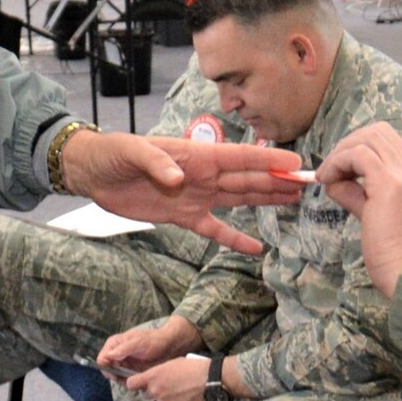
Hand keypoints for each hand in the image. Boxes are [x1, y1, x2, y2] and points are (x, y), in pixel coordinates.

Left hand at [64, 132, 305, 254]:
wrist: (95, 173)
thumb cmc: (115, 153)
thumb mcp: (133, 151)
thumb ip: (156, 162)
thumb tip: (178, 178)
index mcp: (197, 155)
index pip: (239, 157)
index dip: (268, 160)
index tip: (296, 164)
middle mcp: (203, 175)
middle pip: (247, 178)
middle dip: (277, 181)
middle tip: (307, 185)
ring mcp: (196, 196)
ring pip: (239, 199)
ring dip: (265, 200)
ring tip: (293, 201)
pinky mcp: (183, 216)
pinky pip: (215, 229)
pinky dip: (234, 239)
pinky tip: (256, 249)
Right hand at [97, 316, 202, 374]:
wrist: (170, 347)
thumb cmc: (154, 340)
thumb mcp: (139, 342)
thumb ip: (124, 349)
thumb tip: (109, 356)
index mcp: (115, 344)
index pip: (102, 358)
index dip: (106, 367)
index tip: (115, 372)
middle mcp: (117, 355)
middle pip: (107, 370)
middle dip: (114, 376)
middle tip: (126, 378)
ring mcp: (124, 364)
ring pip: (116, 377)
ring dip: (122, 381)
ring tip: (134, 380)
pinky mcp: (132, 372)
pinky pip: (125, 381)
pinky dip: (129, 383)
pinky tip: (138, 382)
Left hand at [126, 355, 209, 400]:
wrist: (210, 380)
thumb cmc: (193, 367)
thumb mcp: (172, 363)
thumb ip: (159, 373)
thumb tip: (155, 379)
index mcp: (153, 376)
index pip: (131, 384)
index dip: (134, 383)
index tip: (137, 383)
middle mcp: (155, 391)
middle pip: (146, 394)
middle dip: (154, 390)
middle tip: (168, 385)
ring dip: (166, 398)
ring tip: (181, 391)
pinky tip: (187, 398)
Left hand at [312, 122, 401, 294]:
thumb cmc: (399, 261)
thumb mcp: (378, 219)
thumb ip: (359, 195)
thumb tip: (334, 181)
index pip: (391, 145)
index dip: (361, 149)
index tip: (342, 170)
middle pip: (380, 132)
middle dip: (349, 144)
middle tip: (330, 168)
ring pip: (369, 138)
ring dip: (341, 152)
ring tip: (326, 175)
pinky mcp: (391, 184)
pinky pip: (358, 155)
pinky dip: (338, 161)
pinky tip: (327, 179)